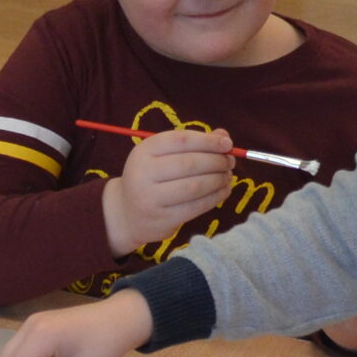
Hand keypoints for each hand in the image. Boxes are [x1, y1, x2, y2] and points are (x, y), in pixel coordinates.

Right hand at [100, 127, 234, 255]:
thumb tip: (224, 137)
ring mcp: (151, 198)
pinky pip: (196, 206)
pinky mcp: (162, 219)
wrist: (127, 213)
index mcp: (144, 151)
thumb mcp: (164, 156)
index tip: (227, 143)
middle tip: (230, 162)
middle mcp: (144, 173)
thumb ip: (193, 144)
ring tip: (227, 176)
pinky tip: (223, 190)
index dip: (208, 141)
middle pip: (190, 163)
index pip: (181, 140)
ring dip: (218, 180)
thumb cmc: (152, 178)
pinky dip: (215, 197)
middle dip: (216, 161)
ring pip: (195, 186)